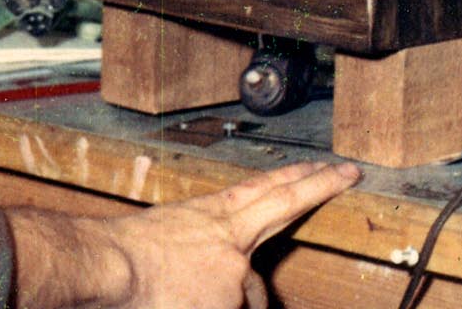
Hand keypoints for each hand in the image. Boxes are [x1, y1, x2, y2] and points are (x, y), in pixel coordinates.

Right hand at [9, 160, 360, 308]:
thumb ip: (205, 249)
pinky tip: (186, 302)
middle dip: (320, 185)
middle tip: (348, 171)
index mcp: (213, 216)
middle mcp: (232, 237)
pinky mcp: (231, 299)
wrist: (112, 264)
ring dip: (231, 303)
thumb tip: (227, 269)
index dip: (297, 179)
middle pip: (284, 204)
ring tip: (186, 296)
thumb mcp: (172, 238)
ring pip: (250, 296)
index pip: (265, 190)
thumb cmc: (128, 253)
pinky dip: (217, 308)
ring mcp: (236, 269)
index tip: (325, 167)